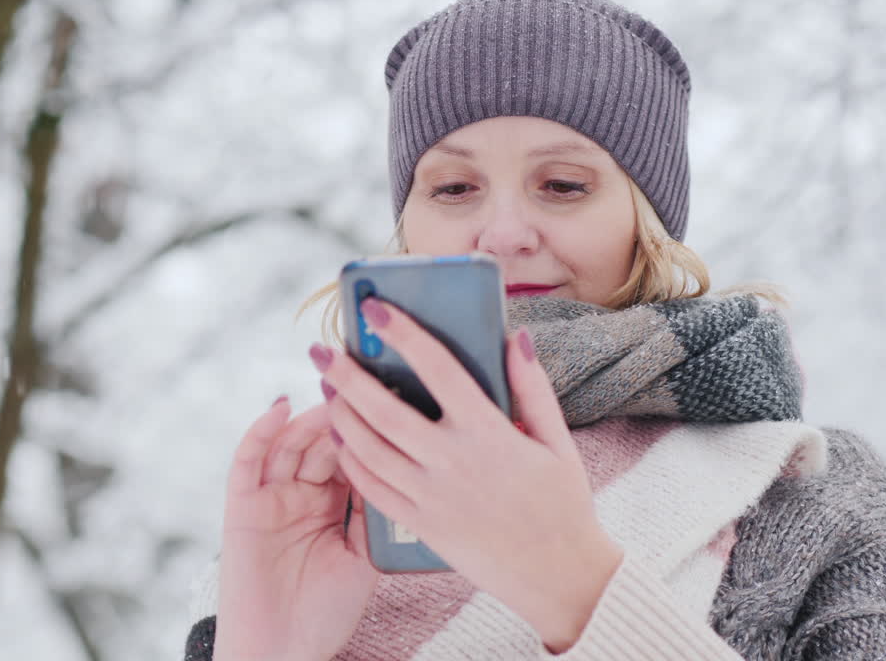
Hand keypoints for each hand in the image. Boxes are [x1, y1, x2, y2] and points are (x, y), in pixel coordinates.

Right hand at [213, 398, 378, 660]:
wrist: (283, 652)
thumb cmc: (326, 613)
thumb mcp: (364, 557)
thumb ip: (373, 511)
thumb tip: (399, 460)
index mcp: (332, 506)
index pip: (350, 455)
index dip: (367, 429)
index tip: (392, 400)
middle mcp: (300, 495)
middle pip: (321, 443)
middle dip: (341, 416)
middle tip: (363, 389)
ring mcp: (270, 498)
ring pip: (289, 444)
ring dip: (310, 419)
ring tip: (333, 398)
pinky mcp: (242, 505)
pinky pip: (248, 460)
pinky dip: (261, 430)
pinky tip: (282, 406)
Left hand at [315, 298, 622, 652]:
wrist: (560, 578)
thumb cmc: (563, 503)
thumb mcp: (558, 441)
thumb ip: (532, 386)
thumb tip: (514, 337)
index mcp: (490, 433)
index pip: (439, 369)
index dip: (405, 334)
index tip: (376, 308)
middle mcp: (455, 463)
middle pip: (385, 410)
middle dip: (347, 375)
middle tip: (322, 350)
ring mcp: (433, 497)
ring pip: (369, 449)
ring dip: (340, 415)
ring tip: (326, 389)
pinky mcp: (421, 526)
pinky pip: (372, 489)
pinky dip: (350, 461)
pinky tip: (340, 439)